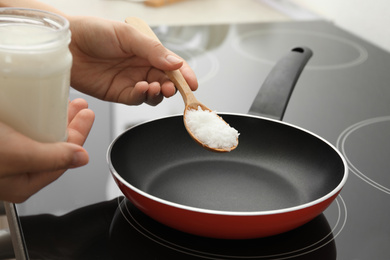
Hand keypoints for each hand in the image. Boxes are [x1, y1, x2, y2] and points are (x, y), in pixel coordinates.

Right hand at [0, 99, 94, 202]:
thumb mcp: (18, 155)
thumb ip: (52, 158)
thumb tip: (82, 158)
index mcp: (23, 183)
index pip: (63, 160)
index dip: (78, 137)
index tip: (87, 117)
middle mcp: (14, 170)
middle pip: (52, 145)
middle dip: (69, 123)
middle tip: (80, 107)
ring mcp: (5, 153)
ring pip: (37, 134)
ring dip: (53, 116)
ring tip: (65, 101)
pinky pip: (21, 126)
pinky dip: (33, 114)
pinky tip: (36, 102)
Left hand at [67, 16, 197, 105]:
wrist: (66, 44)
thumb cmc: (93, 32)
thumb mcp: (127, 36)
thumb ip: (153, 50)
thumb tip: (176, 64)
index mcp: (147, 51)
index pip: (172, 64)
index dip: (184, 74)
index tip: (192, 83)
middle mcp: (142, 67)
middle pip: (166, 81)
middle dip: (173, 87)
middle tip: (172, 87)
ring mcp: (131, 81)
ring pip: (154, 94)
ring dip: (158, 93)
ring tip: (154, 86)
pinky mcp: (119, 93)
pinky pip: (137, 100)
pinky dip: (143, 97)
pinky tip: (141, 88)